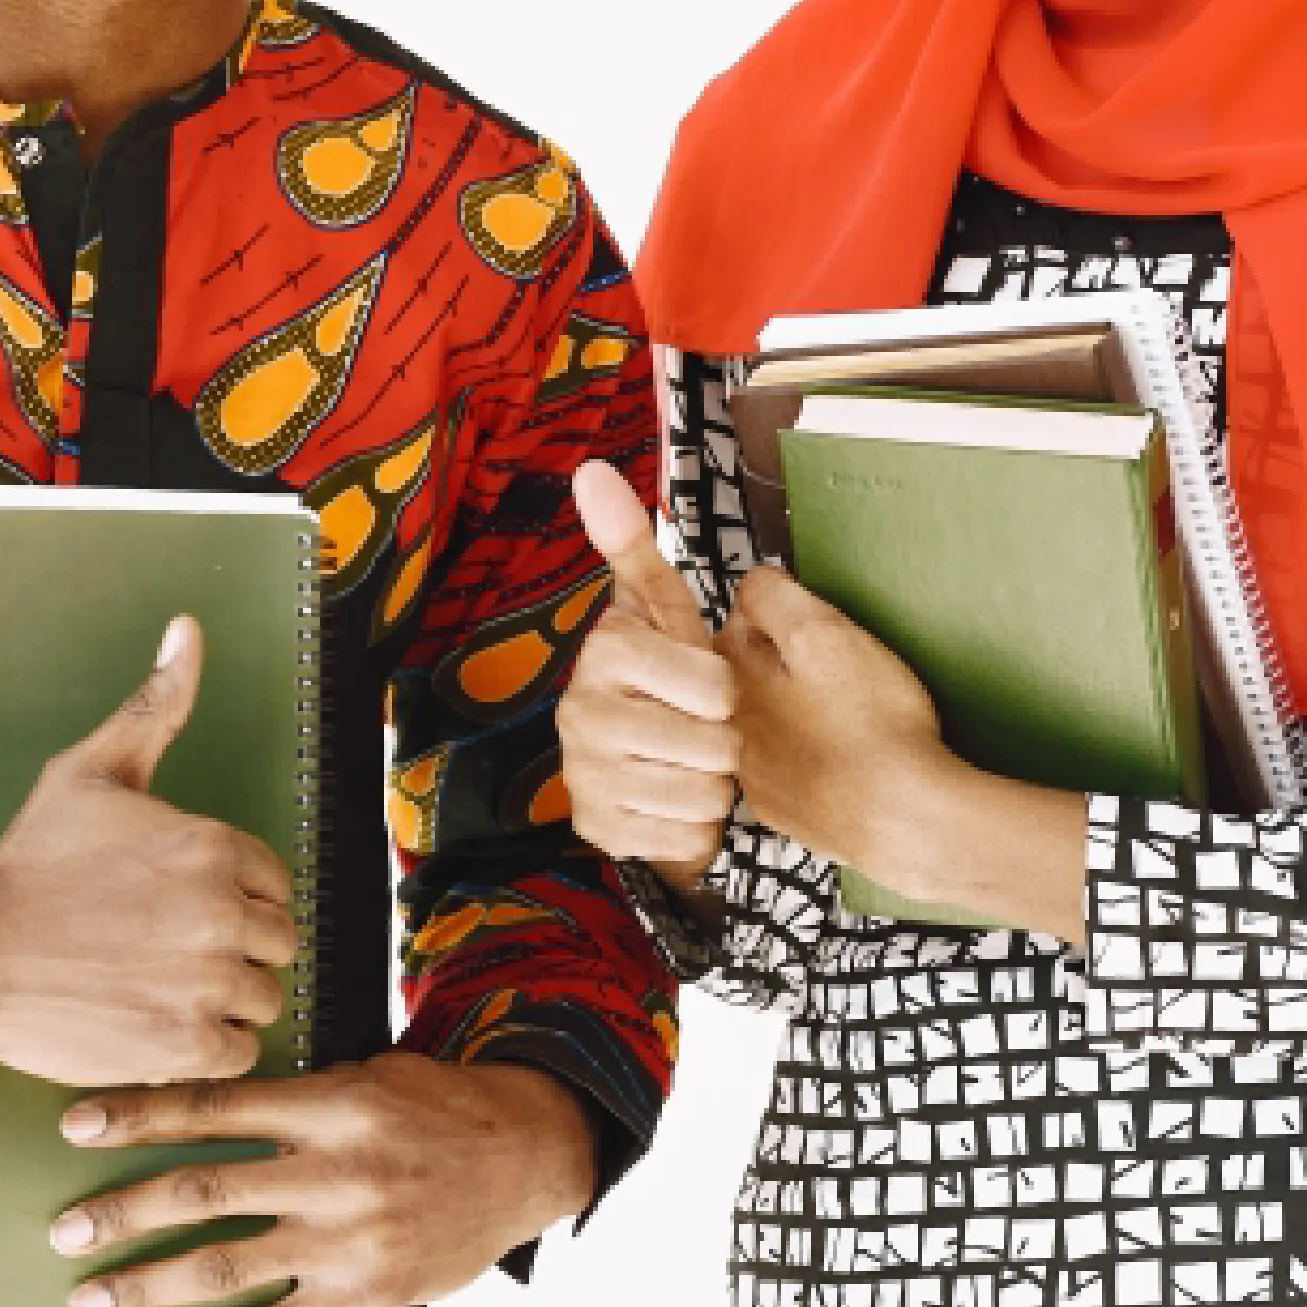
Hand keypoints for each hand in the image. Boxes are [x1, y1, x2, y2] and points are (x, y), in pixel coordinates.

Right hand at [0, 617, 298, 1085]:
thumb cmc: (32, 862)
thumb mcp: (92, 771)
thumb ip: (157, 705)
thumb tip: (189, 627)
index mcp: (213, 846)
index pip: (273, 882)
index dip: (231, 895)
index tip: (176, 903)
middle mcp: (219, 913)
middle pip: (278, 942)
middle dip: (235, 947)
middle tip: (169, 948)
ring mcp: (203, 984)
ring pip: (263, 999)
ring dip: (224, 1000)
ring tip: (163, 986)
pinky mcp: (181, 1045)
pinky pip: (238, 1053)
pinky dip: (208, 1047)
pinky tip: (160, 1023)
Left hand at [47, 1054, 597, 1306]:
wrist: (523, 1158)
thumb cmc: (434, 1108)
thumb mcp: (367, 1076)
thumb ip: (292, 1101)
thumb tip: (194, 1117)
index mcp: (332, 1104)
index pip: (213, 1109)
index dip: (139, 1117)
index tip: (76, 1124)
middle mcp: (334, 1173)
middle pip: (204, 1193)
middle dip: (124, 1212)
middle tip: (63, 1230)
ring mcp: (348, 1243)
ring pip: (225, 1269)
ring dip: (147, 1284)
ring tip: (87, 1296)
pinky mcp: (362, 1299)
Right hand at [555, 460, 737, 885]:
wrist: (640, 760)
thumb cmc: (665, 678)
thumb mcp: (661, 610)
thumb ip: (631, 543)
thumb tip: (590, 468)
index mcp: (605, 653)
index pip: (712, 682)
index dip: (725, 688)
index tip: (708, 685)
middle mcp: (581, 715)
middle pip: (711, 744)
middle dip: (723, 742)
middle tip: (701, 730)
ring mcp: (585, 776)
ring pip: (702, 793)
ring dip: (713, 785)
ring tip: (690, 764)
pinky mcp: (598, 831)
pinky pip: (686, 838)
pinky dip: (695, 828)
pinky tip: (675, 803)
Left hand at [726, 566, 1087, 940]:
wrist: (900, 819)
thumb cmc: (871, 726)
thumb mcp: (820, 631)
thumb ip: (774, 598)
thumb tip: (753, 583)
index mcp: (735, 676)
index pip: (739, 619)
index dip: (779, 611)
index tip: (808, 619)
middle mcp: (732, 725)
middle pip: (747, 672)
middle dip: (780, 662)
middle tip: (833, 665)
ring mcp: (755, 772)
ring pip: (766, 721)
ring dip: (794, 711)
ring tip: (843, 712)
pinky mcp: (784, 808)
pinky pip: (788, 767)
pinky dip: (809, 757)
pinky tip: (842, 754)